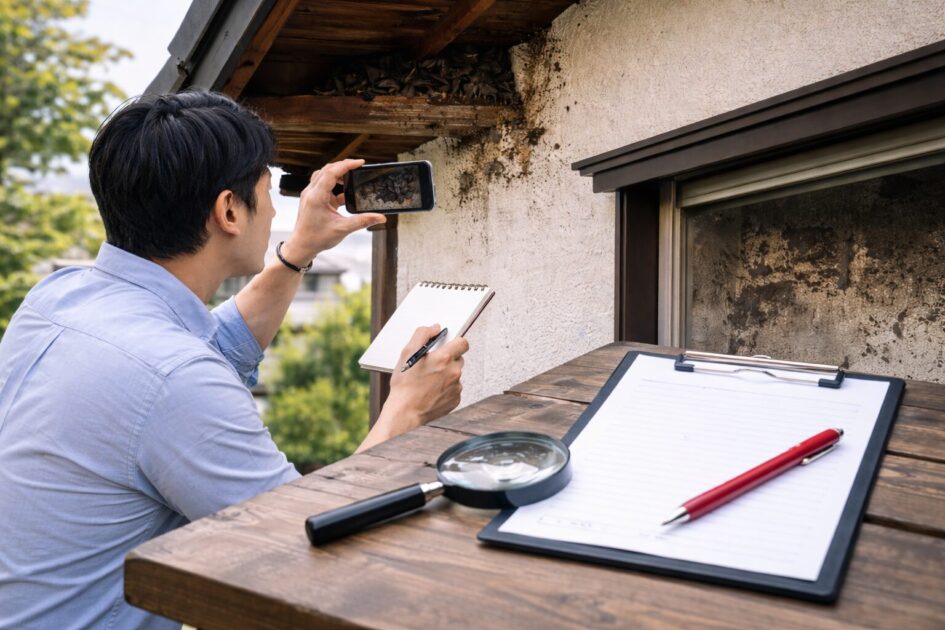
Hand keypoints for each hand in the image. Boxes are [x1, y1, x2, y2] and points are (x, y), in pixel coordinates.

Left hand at [281, 159, 385, 263]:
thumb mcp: (342, 229)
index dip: (346, 165)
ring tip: (352, 177)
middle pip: (327, 170)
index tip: (360, 162)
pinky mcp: (313, 199)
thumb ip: (362, 221)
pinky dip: (335, 185)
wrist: (301, 247)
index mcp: (316, 196)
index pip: (331, 172)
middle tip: (358, 167)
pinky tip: (346, 192)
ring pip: (324, 176)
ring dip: (338, 174)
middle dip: (343, 166)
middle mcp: (311, 192)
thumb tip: (380, 217)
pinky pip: (324, 186)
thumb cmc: (316, 239)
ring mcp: (311, 195)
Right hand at [364, 325, 467, 448]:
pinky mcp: (455, 400)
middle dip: (447, 359)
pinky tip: (432, 390)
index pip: (463, 342)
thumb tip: (435, 328)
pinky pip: (454, 388)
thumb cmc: (405, 385)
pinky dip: (445, 388)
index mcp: (444, 358)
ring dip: (446, 374)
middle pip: (458, 358)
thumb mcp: (407, 353)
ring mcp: (456, 387)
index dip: (455, 342)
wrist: (405, 413)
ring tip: (429, 380)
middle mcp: (454, 372)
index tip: (448, 345)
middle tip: (431, 365)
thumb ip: (422, 335)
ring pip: (455, 374)